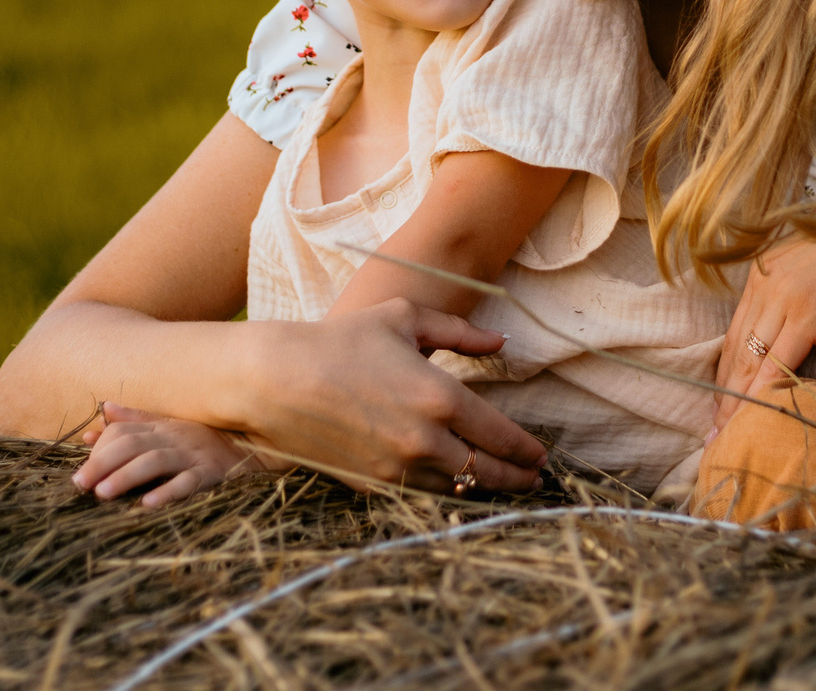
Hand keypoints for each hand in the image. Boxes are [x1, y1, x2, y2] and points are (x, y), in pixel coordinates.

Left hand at [74, 403, 258, 505]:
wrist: (250, 446)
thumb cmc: (202, 439)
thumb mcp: (169, 425)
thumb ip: (136, 419)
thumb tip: (104, 408)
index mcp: (162, 427)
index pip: (124, 432)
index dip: (100, 449)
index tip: (79, 471)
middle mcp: (174, 438)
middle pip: (132, 446)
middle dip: (103, 464)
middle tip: (80, 484)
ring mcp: (192, 455)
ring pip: (154, 462)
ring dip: (126, 476)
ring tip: (103, 493)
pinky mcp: (210, 473)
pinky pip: (188, 482)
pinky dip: (167, 492)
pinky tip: (148, 504)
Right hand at [237, 299, 547, 493]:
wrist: (274, 380)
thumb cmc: (342, 340)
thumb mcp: (405, 319)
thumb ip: (460, 334)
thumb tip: (500, 345)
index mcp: (440, 397)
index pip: (501, 435)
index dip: (526, 449)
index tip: (541, 455)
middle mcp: (424, 440)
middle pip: (486, 471)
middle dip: (516, 477)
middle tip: (532, 479)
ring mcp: (396, 469)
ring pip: (455, 490)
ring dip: (481, 489)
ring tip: (498, 484)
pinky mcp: (371, 486)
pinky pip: (420, 496)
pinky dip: (443, 494)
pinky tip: (454, 488)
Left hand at [714, 197, 815, 427]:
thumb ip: (797, 298)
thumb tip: (794, 338)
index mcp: (765, 271)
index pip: (737, 331)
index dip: (726, 371)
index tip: (719, 402)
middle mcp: (766, 281)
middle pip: (737, 347)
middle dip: (724, 392)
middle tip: (713, 431)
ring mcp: (784, 295)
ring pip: (751, 357)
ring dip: (737, 399)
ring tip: (728, 433)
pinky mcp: (808, 312)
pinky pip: (778, 361)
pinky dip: (764, 391)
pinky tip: (755, 415)